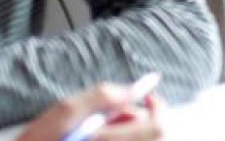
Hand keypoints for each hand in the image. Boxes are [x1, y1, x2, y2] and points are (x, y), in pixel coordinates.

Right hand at [17, 84, 164, 140]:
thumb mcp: (65, 111)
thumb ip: (101, 97)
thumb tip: (132, 89)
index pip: (159, 128)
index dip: (159, 108)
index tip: (147, 96)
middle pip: (156, 136)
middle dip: (142, 118)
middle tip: (118, 113)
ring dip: (129, 129)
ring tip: (102, 128)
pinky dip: (122, 138)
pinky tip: (101, 137)